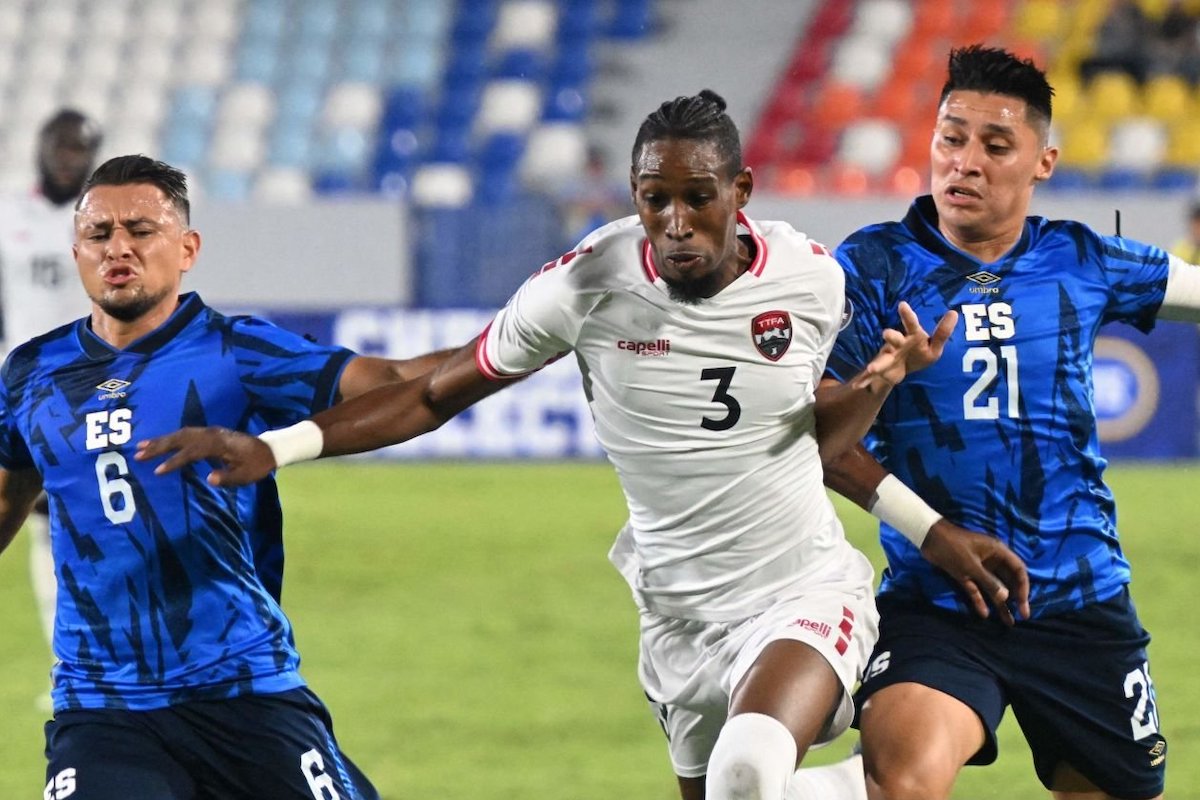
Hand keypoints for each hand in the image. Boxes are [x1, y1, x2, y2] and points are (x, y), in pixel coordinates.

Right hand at [135, 427, 275, 486]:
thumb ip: (228, 477)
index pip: (191, 452)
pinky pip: (186, 433)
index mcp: (219, 444)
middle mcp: (212, 434)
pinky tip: (160, 443)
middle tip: (138, 455)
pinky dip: (171, 437)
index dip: (174, 461)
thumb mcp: (246, 475)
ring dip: (161, 440)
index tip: (158, 471)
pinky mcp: (210, 433)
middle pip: (181, 438)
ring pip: (181, 433)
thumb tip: (210, 479)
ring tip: (141, 448)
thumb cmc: (257, 464)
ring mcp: (210, 432)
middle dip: (158, 446)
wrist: (269, 449)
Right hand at [855, 302, 957, 388]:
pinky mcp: (881, 370)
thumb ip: (942, 333)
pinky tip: (858, 386)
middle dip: (890, 337)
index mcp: (911, 337)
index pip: (911, 324)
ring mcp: (887, 358)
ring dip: (875, 364)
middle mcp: (897, 345)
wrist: (901, 369)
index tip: (902, 304)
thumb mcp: (934, 347)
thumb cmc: (918, 354)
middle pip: (893, 339)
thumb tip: (954, 313)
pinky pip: (871, 376)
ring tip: (870, 369)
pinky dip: (863, 381)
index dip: (907, 315)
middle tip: (886, 334)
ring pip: (881, 360)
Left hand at [919, 518, 1030, 624]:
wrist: (928, 538)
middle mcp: (991, 561)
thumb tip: (1006, 597)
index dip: (1024, 587)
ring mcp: (978, 568)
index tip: (1024, 604)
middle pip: (1008, 581)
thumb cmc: (953, 547)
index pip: (1019, 570)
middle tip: (1021, 616)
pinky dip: (980, 600)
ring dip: (1000, 603)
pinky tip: (984, 614)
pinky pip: (976, 589)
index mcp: (998, 552)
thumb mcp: (971, 566)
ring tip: (1008, 622)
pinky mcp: (965, 574)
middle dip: (1015, 599)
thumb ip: (989, 582)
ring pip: (993, 588)